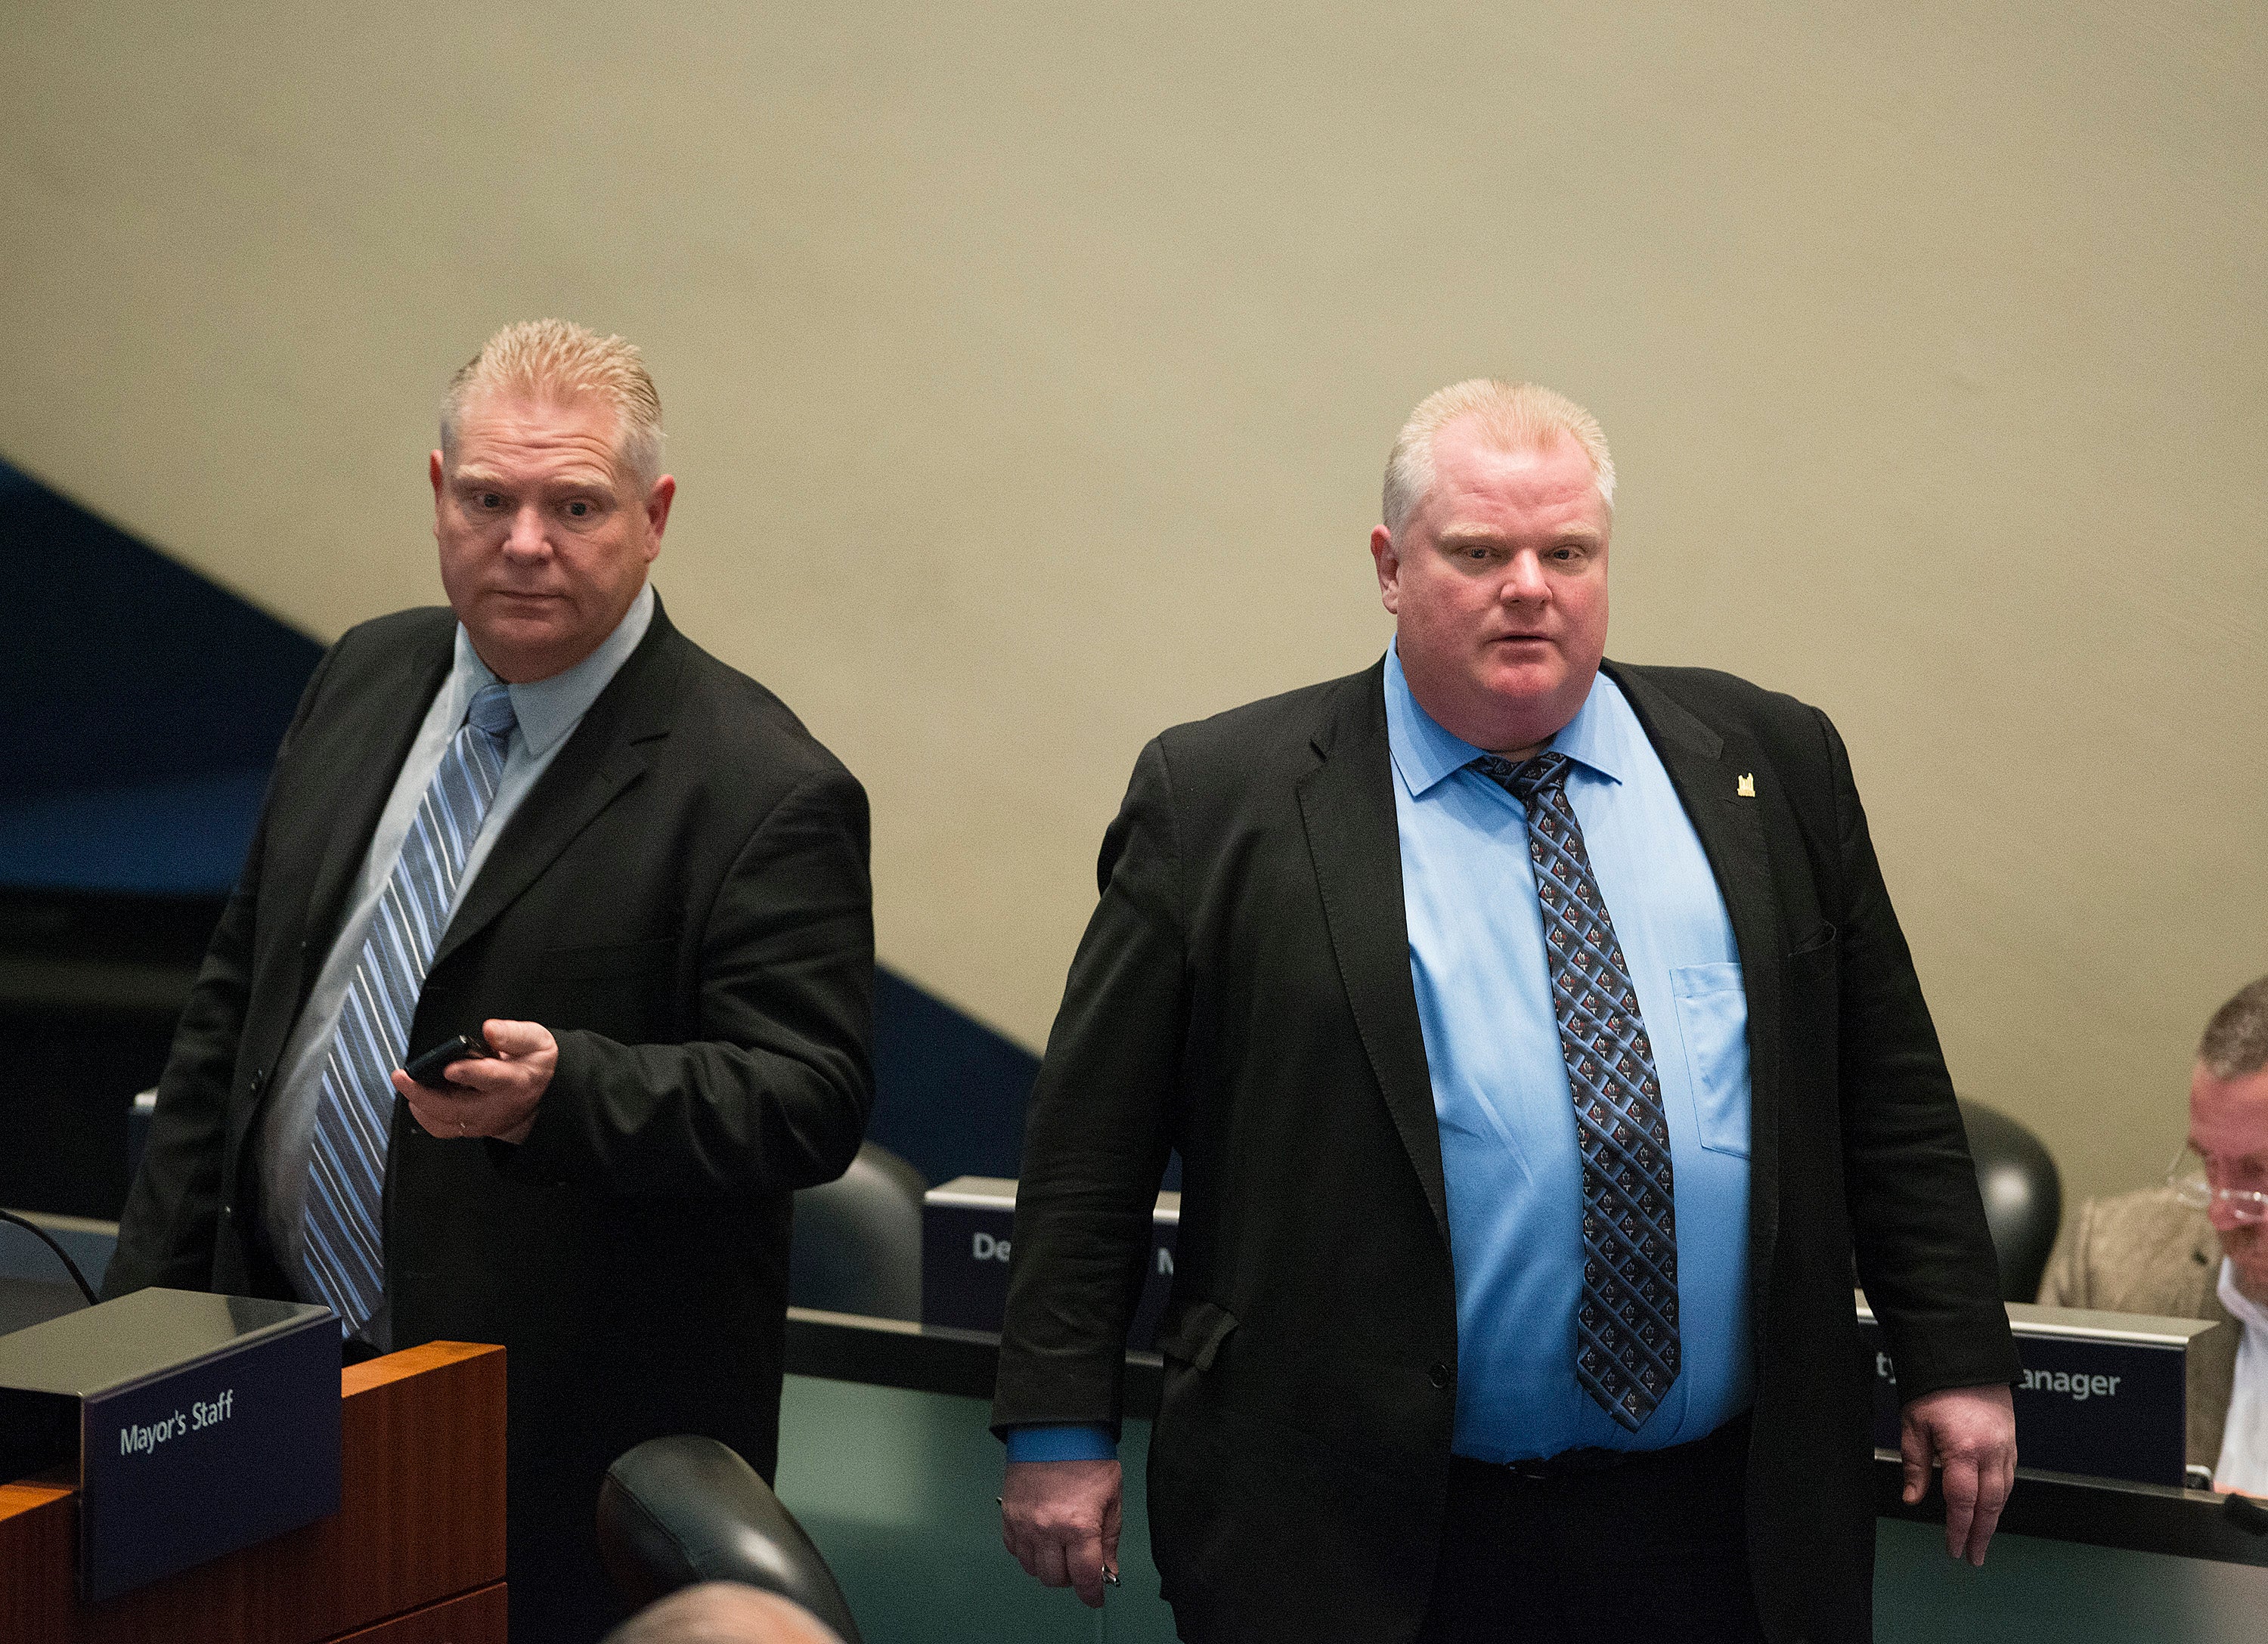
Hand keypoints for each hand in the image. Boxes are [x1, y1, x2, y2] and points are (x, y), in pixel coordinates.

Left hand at [393, 1019, 555, 1144]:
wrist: (542, 1099)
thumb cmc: (534, 1066)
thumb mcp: (537, 1041)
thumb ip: (513, 1034)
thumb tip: (490, 1029)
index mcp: (514, 1081)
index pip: (490, 1078)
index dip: (469, 1073)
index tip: (450, 1066)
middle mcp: (495, 1106)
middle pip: (455, 1108)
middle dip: (424, 1094)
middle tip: (402, 1077)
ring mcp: (481, 1121)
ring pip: (444, 1121)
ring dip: (420, 1104)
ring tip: (405, 1083)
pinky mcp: (470, 1127)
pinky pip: (441, 1128)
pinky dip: (424, 1115)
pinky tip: (416, 1098)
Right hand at [1001, 1458, 1120, 1607]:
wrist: (1056, 1426)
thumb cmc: (1087, 1456)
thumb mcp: (1112, 1498)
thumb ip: (1110, 1539)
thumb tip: (1108, 1570)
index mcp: (1079, 1526)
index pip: (1084, 1578)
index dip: (1092, 1594)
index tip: (1095, 1596)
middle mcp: (1048, 1530)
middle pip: (1055, 1579)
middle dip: (1071, 1578)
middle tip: (1080, 1565)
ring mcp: (1024, 1524)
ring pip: (1032, 1569)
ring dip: (1048, 1566)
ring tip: (1060, 1550)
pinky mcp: (1009, 1515)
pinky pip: (1014, 1550)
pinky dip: (1027, 1552)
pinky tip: (1041, 1540)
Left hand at [1900, 1382, 2016, 1564]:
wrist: (1964, 1356)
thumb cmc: (1935, 1386)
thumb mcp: (1913, 1424)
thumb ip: (1915, 1464)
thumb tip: (1913, 1497)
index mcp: (1963, 1450)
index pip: (1962, 1502)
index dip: (1958, 1529)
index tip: (1953, 1548)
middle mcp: (1990, 1452)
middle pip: (1988, 1505)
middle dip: (1980, 1534)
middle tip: (1973, 1556)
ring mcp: (2005, 1446)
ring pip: (2002, 1493)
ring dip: (1993, 1519)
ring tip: (1981, 1538)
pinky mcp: (2011, 1440)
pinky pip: (2009, 1477)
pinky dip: (2000, 1497)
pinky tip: (1991, 1506)